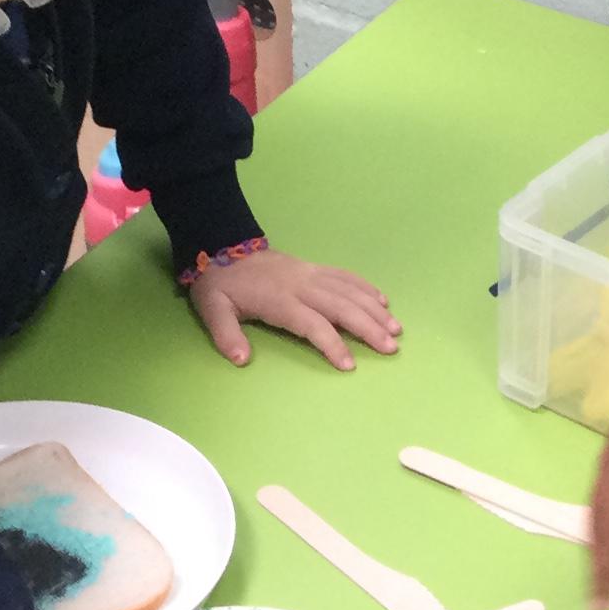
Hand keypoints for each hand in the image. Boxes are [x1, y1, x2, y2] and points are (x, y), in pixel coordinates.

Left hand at [188, 248, 399, 374]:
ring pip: (349, 290)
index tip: (349, 364)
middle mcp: (301, 286)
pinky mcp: (313, 268)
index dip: (332, 344)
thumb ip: (226, 335)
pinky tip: (382, 301)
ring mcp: (310, 274)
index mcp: (279, 300)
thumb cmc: (219, 283)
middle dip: (369, 327)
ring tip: (396, 328)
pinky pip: (345, 275)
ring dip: (374, 309)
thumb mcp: (212, 309)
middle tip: (391, 347)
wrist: (222, 245)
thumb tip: (241, 359)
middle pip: (341, 306)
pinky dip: (366, 287)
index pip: (313, 324)